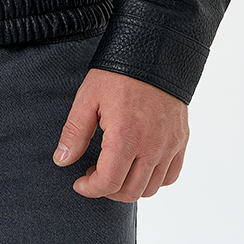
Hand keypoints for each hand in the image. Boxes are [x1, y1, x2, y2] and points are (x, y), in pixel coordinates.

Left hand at [53, 67, 187, 201]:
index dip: (90, 189)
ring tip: (114, 170)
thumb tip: (62, 161)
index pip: (109, 182)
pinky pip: (170, 175)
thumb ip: (74, 132)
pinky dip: (154, 180)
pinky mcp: (181, 140)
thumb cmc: (117, 73)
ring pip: (151, 188)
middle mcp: (152, 145)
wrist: (153, 51)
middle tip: (93, 176)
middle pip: (131, 191)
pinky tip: (137, 166)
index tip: (79, 182)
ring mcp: (170, 144)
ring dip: (129, 187)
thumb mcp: (88, 98)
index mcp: (126, 135)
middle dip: (107, 190)